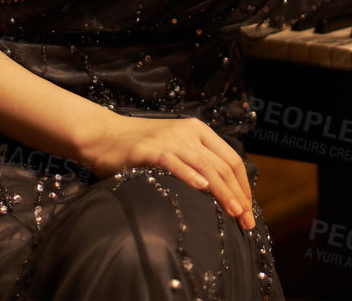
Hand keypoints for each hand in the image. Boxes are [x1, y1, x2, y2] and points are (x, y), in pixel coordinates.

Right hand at [82, 113, 257, 229]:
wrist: (102, 135)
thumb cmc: (139, 147)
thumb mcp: (175, 148)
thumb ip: (195, 161)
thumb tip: (220, 192)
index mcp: (199, 131)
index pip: (231, 158)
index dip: (243, 185)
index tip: (248, 209)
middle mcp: (188, 133)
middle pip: (224, 165)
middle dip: (239, 195)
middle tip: (247, 220)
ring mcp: (170, 140)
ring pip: (206, 166)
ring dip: (223, 191)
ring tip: (235, 212)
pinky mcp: (150, 150)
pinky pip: (174, 163)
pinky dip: (190, 175)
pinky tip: (202, 189)